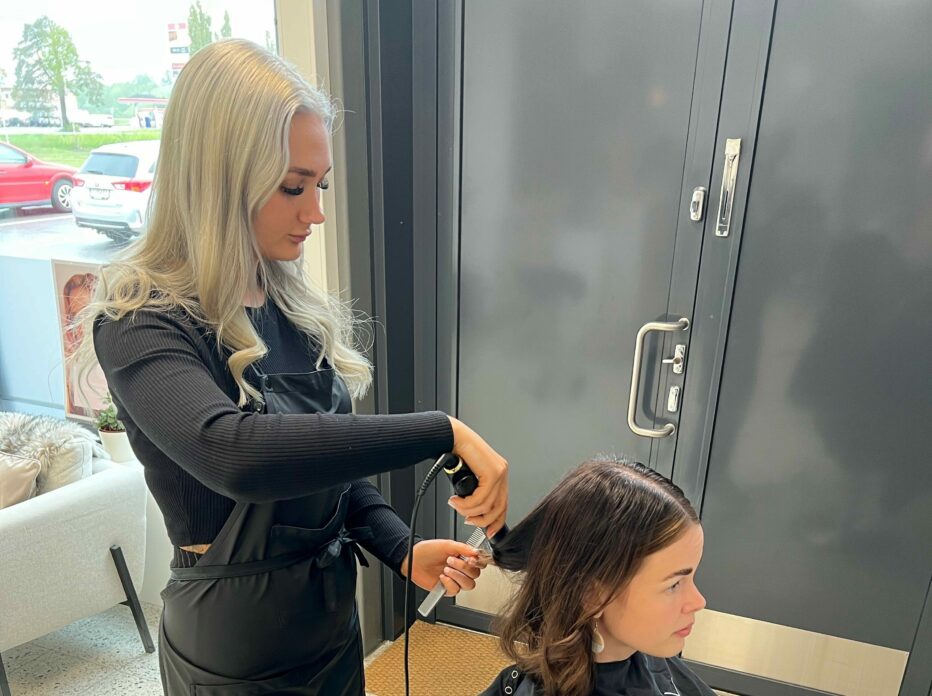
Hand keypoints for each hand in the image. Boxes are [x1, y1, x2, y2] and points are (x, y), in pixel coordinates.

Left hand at [399, 539, 488, 595]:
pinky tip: (442, 577)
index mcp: (463, 557)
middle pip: (475, 575)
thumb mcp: (446, 545)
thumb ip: (463, 548)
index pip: (479, 563)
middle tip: (451, 560)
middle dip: (464, 567)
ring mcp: (455, 580)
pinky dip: (449, 583)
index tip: (471, 559)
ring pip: (468, 585)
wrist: (413, 559)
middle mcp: (461, 569)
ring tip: (446, 569)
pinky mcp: (447, 589)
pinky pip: (455, 590)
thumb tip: (476, 552)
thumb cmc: (428, 550)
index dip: (478, 563)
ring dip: (458, 576)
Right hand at [447, 417, 508, 535]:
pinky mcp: (493, 473)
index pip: (503, 504)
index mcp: (499, 473)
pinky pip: (481, 498)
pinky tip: (456, 500)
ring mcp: (500, 472)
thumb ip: (475, 491)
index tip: (487, 531)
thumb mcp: (469, 477)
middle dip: (481, 520)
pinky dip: (466, 504)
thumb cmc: (456, 452)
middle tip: (467, 519)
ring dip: (468, 510)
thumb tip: (474, 512)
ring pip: (487, 505)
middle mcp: (502, 472)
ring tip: (456, 505)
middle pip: (498, 508)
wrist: (451, 437)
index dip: (495, 521)